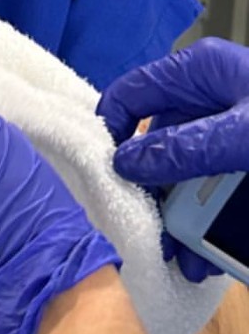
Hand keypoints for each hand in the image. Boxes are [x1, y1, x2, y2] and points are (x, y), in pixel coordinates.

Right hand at [103, 39, 248, 281]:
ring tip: (181, 258)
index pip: (133, 93)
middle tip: (144, 232)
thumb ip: (187, 147)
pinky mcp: (243, 172)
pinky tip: (208, 258)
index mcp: (201, 75)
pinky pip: (217, 201)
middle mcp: (210, 104)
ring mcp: (229, 141)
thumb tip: (128, 163)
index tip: (99, 175)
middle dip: (152, 194)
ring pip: (187, 182)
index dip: (111, 131)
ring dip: (181, 222)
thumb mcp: (244, 133)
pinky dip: (210, 231)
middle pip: (158, 148)